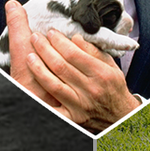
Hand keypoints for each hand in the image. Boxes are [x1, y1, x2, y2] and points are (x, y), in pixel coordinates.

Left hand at [5, 0, 140, 132]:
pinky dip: (40, 99)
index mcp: (101, 74)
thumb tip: (74, 37)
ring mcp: (80, 105)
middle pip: (60, 66)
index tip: (50, 32)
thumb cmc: (114, 88)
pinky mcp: (72, 117)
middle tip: (35, 38)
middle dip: (44, 49)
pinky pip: (53, 108)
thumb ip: (93, 51)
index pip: (73, 54)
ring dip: (38, 68)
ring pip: (53, 85)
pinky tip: (30, 87)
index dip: (58, 41)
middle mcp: (90, 90)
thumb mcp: (111, 65)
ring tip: (30, 56)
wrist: (120, 116)